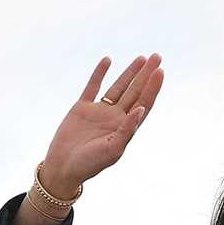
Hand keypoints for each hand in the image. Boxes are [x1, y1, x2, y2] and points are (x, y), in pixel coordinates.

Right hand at [41, 53, 164, 195]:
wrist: (63, 167)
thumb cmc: (90, 164)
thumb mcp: (112, 150)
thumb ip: (127, 130)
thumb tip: (141, 109)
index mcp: (125, 128)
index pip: (144, 103)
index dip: (153, 87)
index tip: (160, 71)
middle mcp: (115, 117)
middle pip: (135, 91)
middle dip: (146, 74)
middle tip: (157, 56)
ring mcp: (99, 111)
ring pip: (118, 87)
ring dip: (130, 72)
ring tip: (142, 58)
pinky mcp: (82, 108)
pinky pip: (93, 86)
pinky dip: (100, 73)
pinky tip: (108, 60)